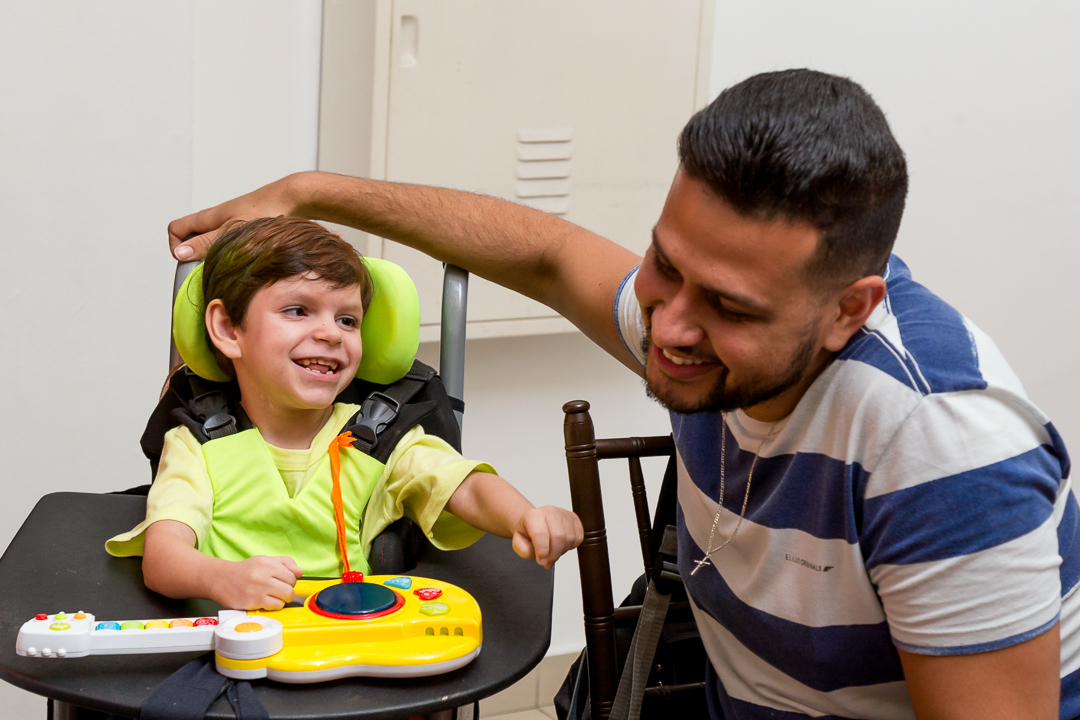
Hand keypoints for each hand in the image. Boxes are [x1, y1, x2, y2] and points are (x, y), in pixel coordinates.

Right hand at [167, 175, 300, 260]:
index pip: (176, 229)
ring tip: (228, 268)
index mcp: (208, 217)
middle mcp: (216, 219)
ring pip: (212, 241)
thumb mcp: (231, 231)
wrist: (292, 199)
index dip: (175, 246)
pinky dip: (230, 254)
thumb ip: (206, 243)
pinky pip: (228, 242)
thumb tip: (180, 253)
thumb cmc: (265, 211)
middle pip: (192, 237)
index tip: (188, 262)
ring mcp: (231, 223)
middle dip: (195, 256)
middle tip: (210, 270)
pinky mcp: (246, 228)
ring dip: (214, 256)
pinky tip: (244, 262)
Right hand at [212, 555, 302, 609]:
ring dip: (281, 600)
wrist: (220, 579)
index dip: (290, 581)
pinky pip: (274, 607)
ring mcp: (257, 589)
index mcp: (267, 563)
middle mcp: (262, 575)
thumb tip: (299, 572)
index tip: (284, 583)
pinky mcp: (252, 602)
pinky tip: (266, 602)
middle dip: (288, 591)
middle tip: (280, 591)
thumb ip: (285, 563)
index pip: (292, 576)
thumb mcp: (264, 560)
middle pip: (290, 588)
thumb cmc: (245, 571)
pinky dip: (273, 606)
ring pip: (284, 598)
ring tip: (273, 597)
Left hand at [512, 506, 583, 569]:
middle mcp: (549, 511)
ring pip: (569, 538)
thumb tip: (542, 556)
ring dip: (561, 552)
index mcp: (533, 515)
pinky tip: (561, 546)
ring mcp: (563, 513)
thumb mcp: (518, 543)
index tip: (541, 561)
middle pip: (558, 537)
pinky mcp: (574, 518)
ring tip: (553, 553)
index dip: (542, 551)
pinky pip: (578, 537)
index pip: (541, 534)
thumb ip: (526, 551)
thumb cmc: (527, 533)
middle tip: (547, 561)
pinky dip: (571, 547)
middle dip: (553, 554)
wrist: (534, 523)